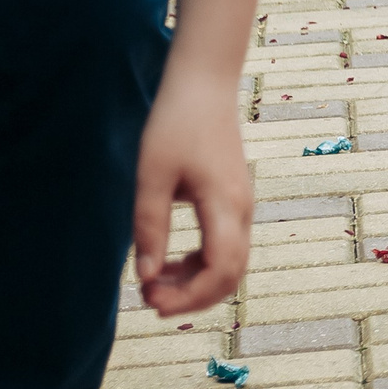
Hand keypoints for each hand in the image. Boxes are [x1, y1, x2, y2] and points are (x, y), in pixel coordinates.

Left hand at [130, 59, 253, 316]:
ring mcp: (241, 206)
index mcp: (225, 205)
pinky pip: (225, 247)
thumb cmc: (174, 124)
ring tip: (154, 283)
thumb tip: (146, 277)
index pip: (221, 271)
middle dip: (193, 297)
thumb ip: (149, 228)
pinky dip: (200, 265)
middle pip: (231, 275)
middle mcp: (241, 210)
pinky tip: (171, 262)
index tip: (152, 302)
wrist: (204, 86)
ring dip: (195, 283)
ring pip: (230, 264)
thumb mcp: (152, 177)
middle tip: (149, 299)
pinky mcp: (234, 201)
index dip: (190, 298)